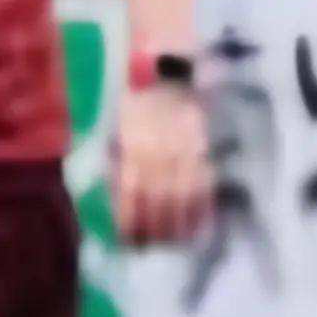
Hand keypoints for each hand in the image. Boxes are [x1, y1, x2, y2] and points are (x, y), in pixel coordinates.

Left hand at [114, 79, 212, 246]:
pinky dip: (202, 205)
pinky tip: (199, 223)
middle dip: (154, 228)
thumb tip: (112, 187)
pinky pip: (204, 181)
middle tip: (150, 249)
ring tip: (173, 243)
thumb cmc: (133, 94)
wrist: (164, 68)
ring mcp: (182, 150)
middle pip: (157, 200)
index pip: (129, 192)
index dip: (129, 219)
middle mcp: (157, 151)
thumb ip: (117, 155)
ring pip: (182, 195)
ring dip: (178, 223)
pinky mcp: (202, 145)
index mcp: (131, 144)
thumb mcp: (116, 123)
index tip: (127, 241)